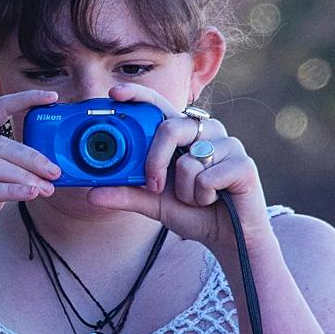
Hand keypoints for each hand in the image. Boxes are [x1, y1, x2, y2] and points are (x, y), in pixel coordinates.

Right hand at [0, 88, 62, 281]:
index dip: (25, 100)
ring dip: (26, 177)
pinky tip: (30, 193)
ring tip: (47, 189)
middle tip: (56, 172)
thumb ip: (9, 167)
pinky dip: (10, 190)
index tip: (52, 97)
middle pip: (0, 144)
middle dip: (33, 158)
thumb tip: (49, 164)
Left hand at [81, 81, 270, 249]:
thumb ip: (126, 194)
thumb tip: (91, 194)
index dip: (138, 94)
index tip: (114, 94)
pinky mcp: (243, 164)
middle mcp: (206, 131)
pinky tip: (215, 200)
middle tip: (155, 186)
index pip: (158, 105)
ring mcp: (228, 145)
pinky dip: (204, 197)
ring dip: (185, 191)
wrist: (230, 239)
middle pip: (170, 128)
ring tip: (198, 197)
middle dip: (155, 162)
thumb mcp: (153, 202)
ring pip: (188, 161)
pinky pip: (207, 178)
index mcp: (183, 133)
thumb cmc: (194, 212)